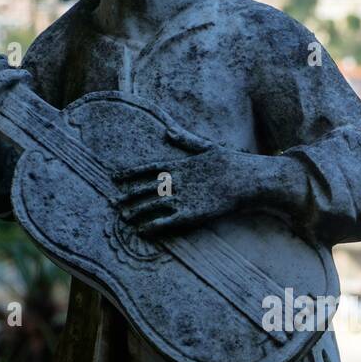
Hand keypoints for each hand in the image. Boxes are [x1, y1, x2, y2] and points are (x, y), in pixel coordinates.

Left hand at [114, 146, 249, 238]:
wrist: (248, 179)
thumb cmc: (231, 162)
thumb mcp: (207, 147)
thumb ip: (185, 141)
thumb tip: (168, 130)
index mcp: (180, 165)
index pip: (148, 168)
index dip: (130, 173)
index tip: (115, 177)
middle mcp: (178, 181)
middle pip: (146, 188)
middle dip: (128, 195)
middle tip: (112, 201)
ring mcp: (184, 198)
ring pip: (153, 205)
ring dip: (137, 211)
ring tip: (123, 218)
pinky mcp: (192, 213)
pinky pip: (167, 221)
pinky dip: (153, 226)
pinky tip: (143, 230)